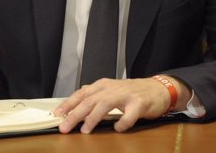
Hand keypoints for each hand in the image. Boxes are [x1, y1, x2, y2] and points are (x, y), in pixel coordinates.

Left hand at [53, 77, 182, 133]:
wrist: (158, 89)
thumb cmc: (132, 92)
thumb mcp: (111, 90)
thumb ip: (94, 96)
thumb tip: (74, 105)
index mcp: (103, 85)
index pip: (82, 94)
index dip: (68, 104)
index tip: (57, 115)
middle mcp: (112, 88)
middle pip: (89, 100)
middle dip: (75, 114)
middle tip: (65, 127)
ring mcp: (126, 95)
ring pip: (105, 105)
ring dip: (93, 118)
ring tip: (86, 129)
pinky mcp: (139, 103)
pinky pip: (129, 115)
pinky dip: (122, 123)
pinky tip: (117, 129)